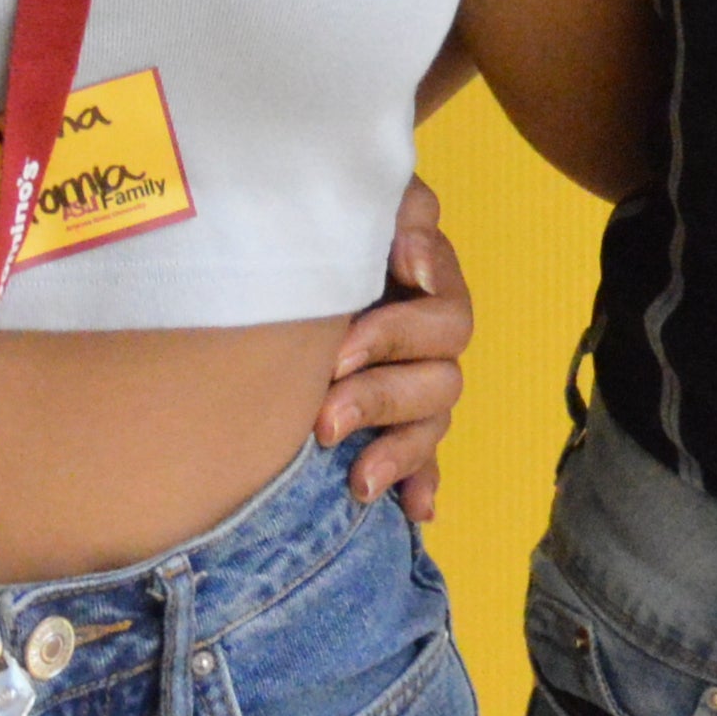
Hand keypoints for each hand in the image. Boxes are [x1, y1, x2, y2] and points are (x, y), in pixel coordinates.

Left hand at [313, 176, 474, 528]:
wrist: (273, 270)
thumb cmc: (315, 231)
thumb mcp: (352, 205)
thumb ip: (399, 210)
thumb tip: (415, 252)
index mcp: (424, 285)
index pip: (444, 312)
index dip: (401, 331)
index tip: (345, 348)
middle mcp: (428, 337)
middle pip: (441, 376)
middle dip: (383, 395)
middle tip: (325, 411)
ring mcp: (417, 383)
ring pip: (434, 424)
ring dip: (399, 451)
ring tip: (356, 479)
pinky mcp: (399, 423)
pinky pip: (425, 463)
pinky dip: (419, 484)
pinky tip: (414, 510)